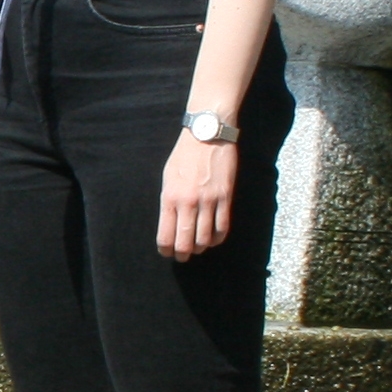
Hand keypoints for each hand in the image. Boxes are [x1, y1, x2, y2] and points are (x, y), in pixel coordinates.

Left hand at [158, 131, 237, 260]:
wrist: (207, 134)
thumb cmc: (184, 155)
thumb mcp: (168, 177)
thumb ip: (169, 201)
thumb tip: (170, 223)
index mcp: (170, 197)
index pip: (165, 236)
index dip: (165, 250)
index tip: (167, 251)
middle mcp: (188, 202)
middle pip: (185, 243)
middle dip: (182, 255)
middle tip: (182, 256)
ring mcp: (209, 201)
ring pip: (205, 239)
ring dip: (200, 248)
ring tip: (197, 247)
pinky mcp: (225, 197)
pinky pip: (222, 227)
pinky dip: (217, 238)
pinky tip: (212, 238)